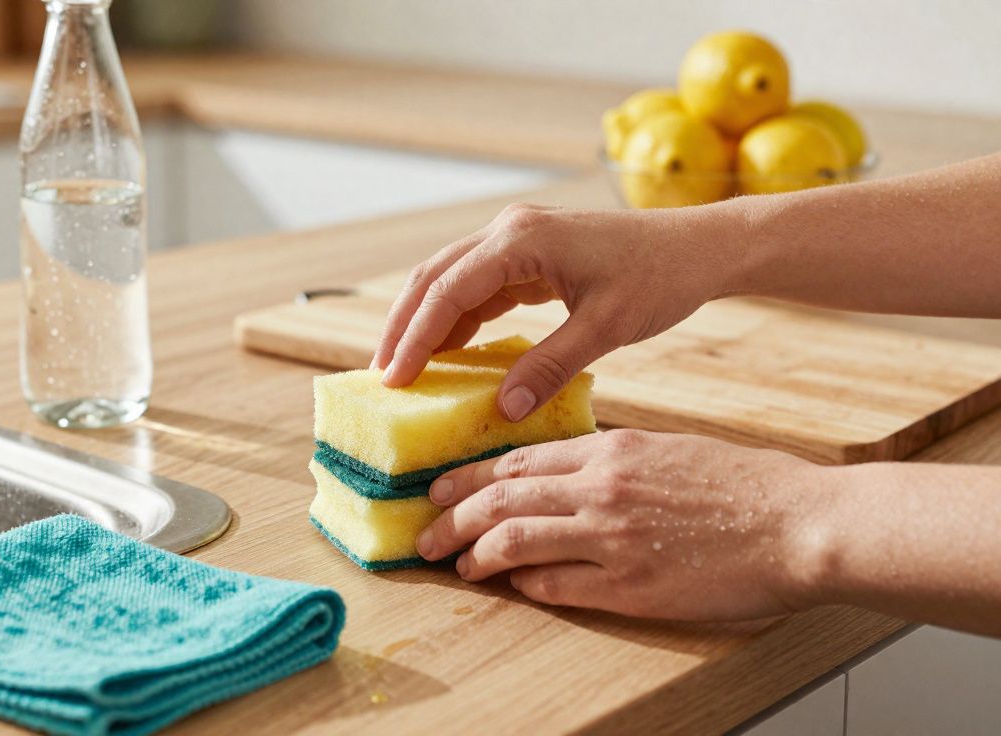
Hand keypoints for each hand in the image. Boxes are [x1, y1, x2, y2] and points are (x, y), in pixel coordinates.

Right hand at [372, 203, 736, 420]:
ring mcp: (515, 240)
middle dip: (403, 327)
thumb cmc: (660, 278)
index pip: (448, 291)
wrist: (699, 247)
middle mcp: (508, 231)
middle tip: (382, 379)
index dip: (416, 337)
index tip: (394, 381)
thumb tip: (505, 409)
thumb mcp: (607, 327)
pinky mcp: (527, 255)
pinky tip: (448, 354)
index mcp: (521, 240)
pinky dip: (455, 319)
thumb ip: (551, 366)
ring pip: (448, 279)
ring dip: (424, 322)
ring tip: (403, 370)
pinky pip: (476, 286)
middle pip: (433, 277)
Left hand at [414, 429, 830, 620]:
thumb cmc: (744, 485)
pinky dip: (527, 586)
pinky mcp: (632, 587)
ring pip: (515, 540)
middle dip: (452, 517)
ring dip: (477, 554)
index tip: (441, 489)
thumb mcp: (669, 450)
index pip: (518, 461)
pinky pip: (557, 586)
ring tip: (457, 565)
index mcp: (612, 450)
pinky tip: (516, 587)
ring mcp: (613, 538)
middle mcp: (602, 488)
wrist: (800, 523)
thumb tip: (567, 474)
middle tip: (425, 533)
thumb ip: (614, 461)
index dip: (471, 477)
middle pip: (501, 499)